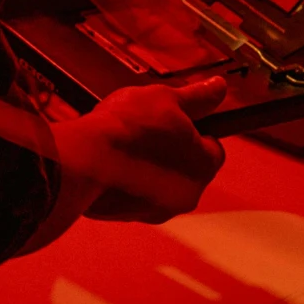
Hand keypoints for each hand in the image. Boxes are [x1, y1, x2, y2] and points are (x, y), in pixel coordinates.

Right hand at [57, 77, 227, 225]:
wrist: (84, 161)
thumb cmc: (129, 126)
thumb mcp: (165, 98)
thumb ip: (196, 97)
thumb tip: (219, 87)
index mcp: (203, 165)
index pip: (214, 147)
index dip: (196, 130)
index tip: (176, 119)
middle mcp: (188, 195)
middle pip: (188, 167)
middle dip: (172, 150)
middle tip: (148, 127)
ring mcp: (159, 210)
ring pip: (161, 183)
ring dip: (150, 167)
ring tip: (126, 144)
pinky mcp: (131, 217)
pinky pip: (138, 196)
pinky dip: (129, 182)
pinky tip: (112, 162)